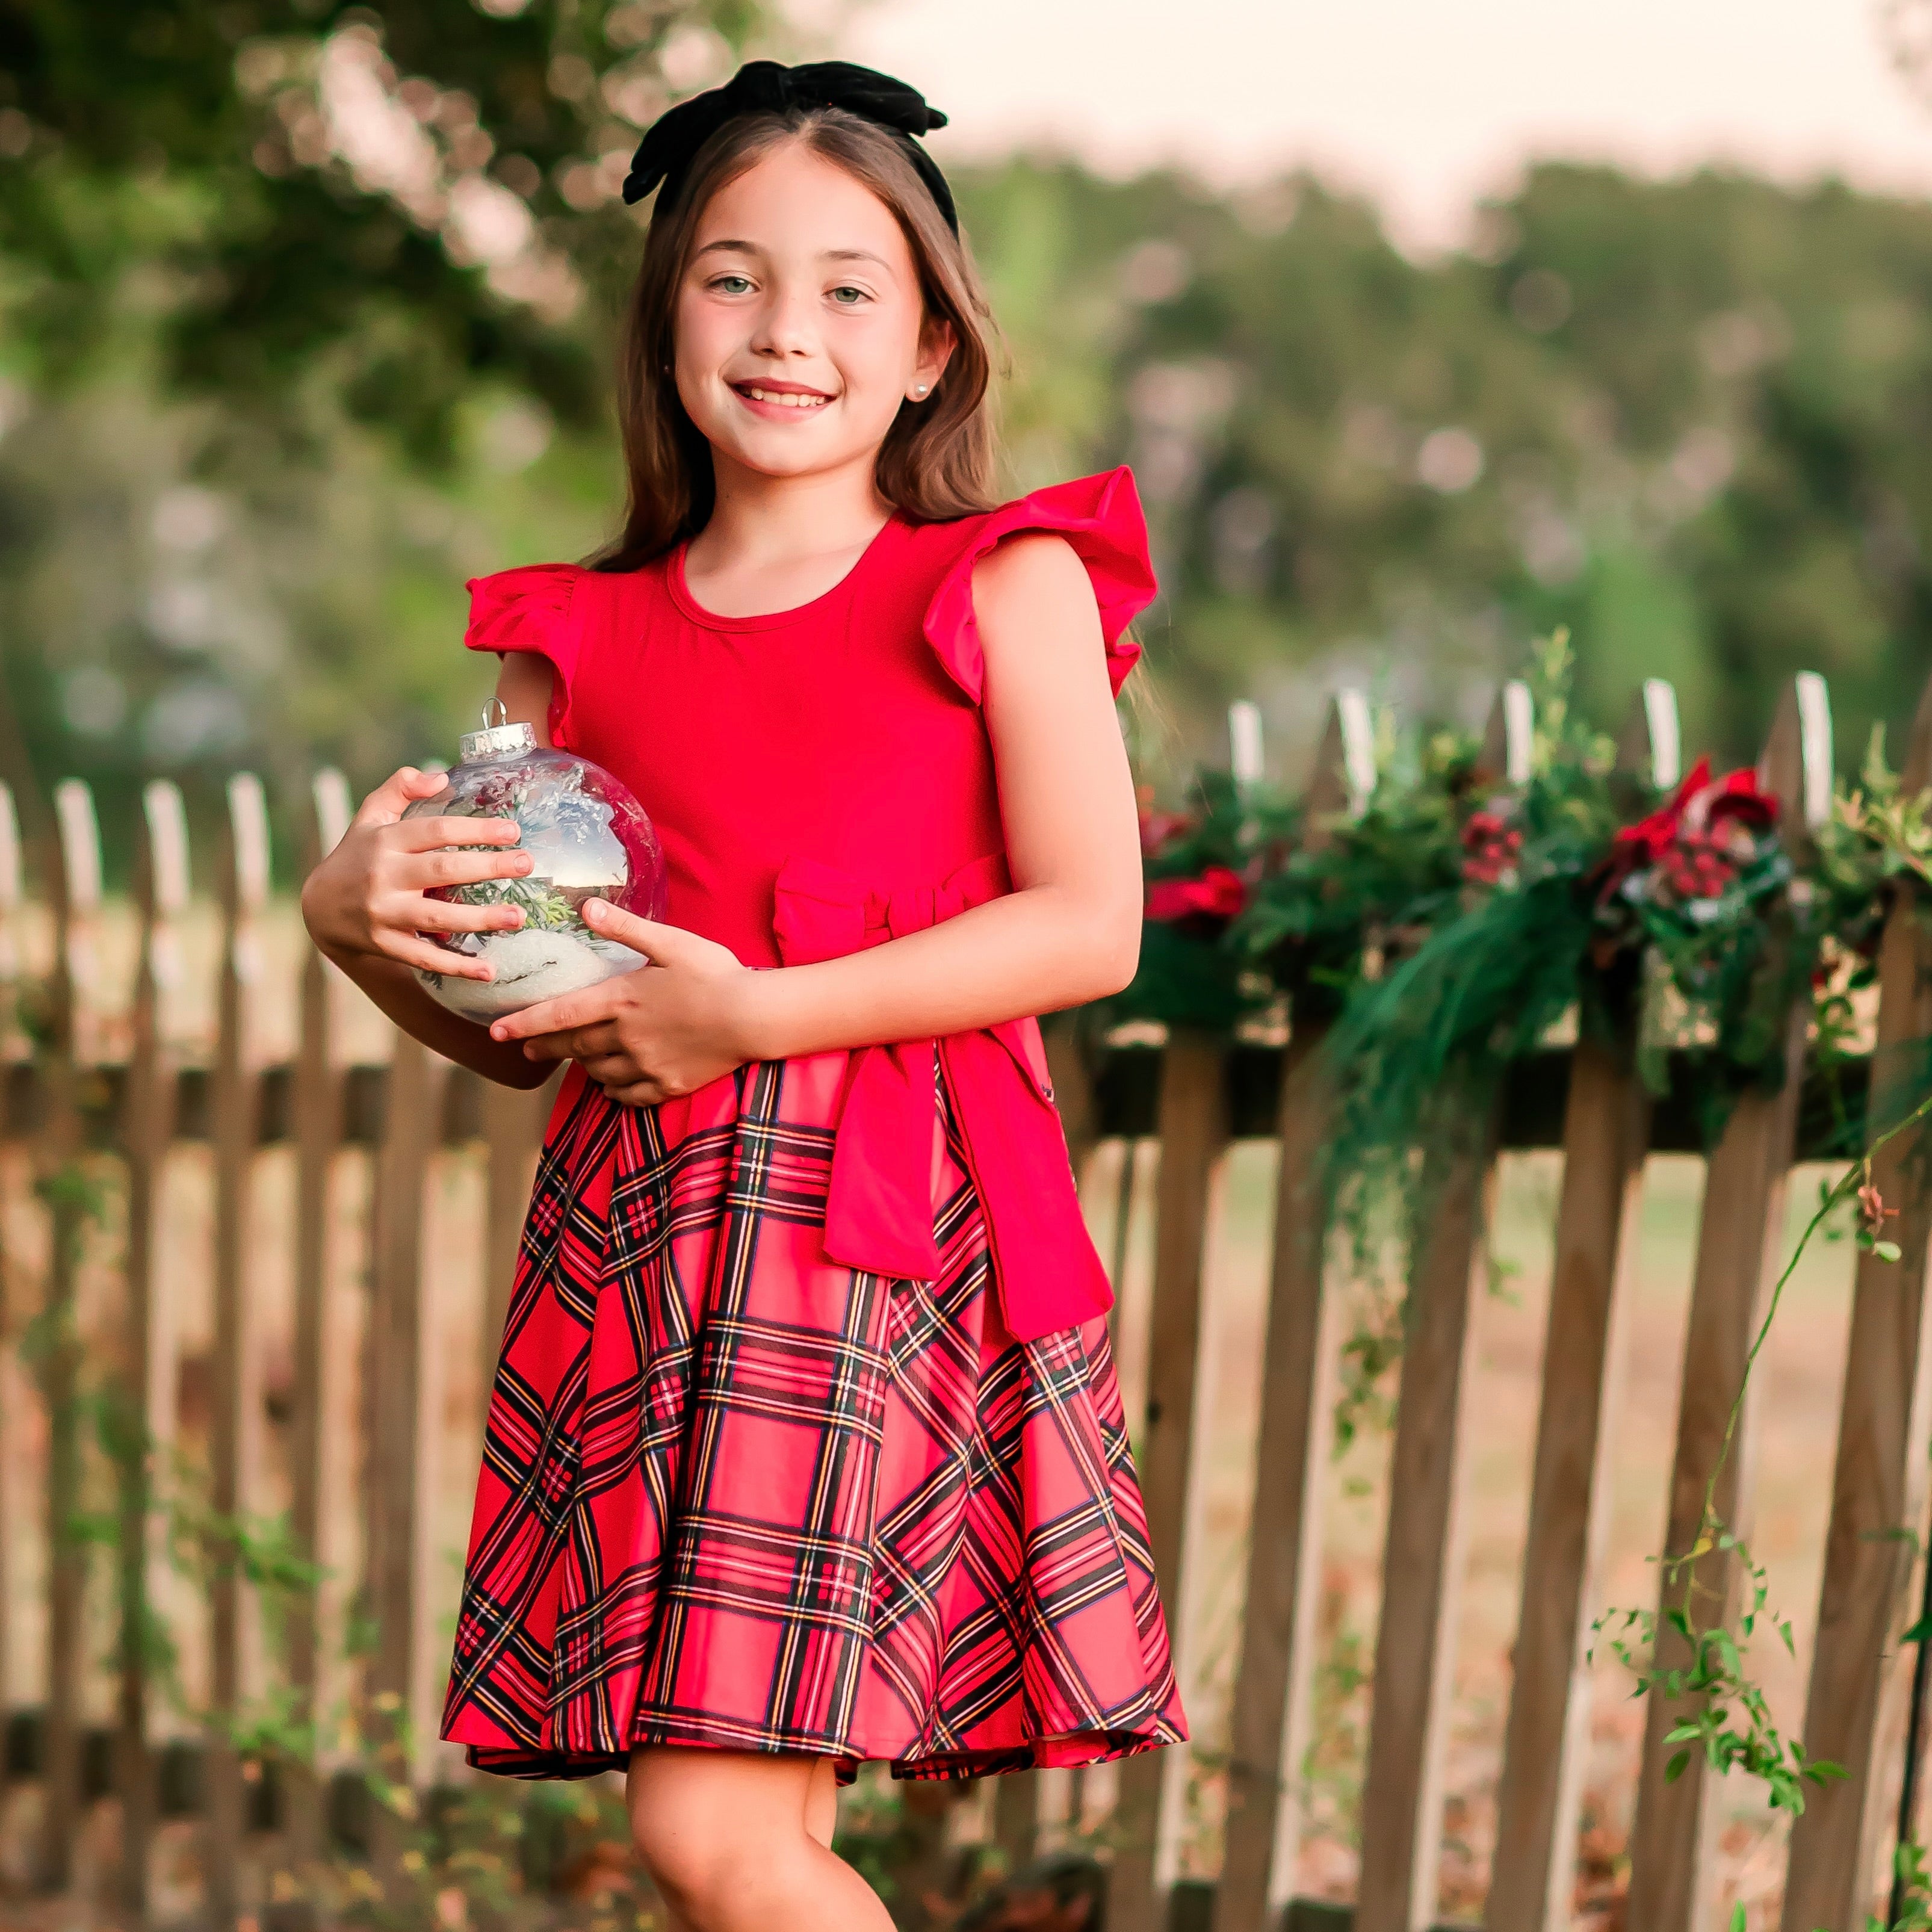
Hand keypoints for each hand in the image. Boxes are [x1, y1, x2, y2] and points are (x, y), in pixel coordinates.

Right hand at [299, 766, 533, 982]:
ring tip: (518, 916)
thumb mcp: (370, 816)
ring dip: (481, 919)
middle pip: (443, 870)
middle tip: (526, 864)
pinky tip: (488, 970)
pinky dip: (456, 967)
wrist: (319, 908)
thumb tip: (439, 776)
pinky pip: (424, 957)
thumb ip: (399, 787)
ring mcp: (384, 912)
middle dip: (488, 867)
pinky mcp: (385, 943)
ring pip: (437, 917)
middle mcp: (384, 876)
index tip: (512, 830)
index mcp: (385, 841)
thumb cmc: (357, 855)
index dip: (476, 829)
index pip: (436, 831)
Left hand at [489, 898, 759, 1104]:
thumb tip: (585, 907)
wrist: (755, 1018)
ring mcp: (645, 1066)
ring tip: (578, 1057)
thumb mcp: (672, 942)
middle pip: (572, 1047)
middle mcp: (626, 1037)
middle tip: (527, 1048)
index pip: (560, 1015)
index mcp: (622, 1000)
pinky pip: (626, 1095)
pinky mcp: (666, 1086)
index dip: (525, 1024)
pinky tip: (613, 1081)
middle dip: (545, 1047)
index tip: (497, 1033)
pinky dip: (613, 1089)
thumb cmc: (716, 975)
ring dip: (582, 1065)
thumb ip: (626, 928)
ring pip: (597, 1072)